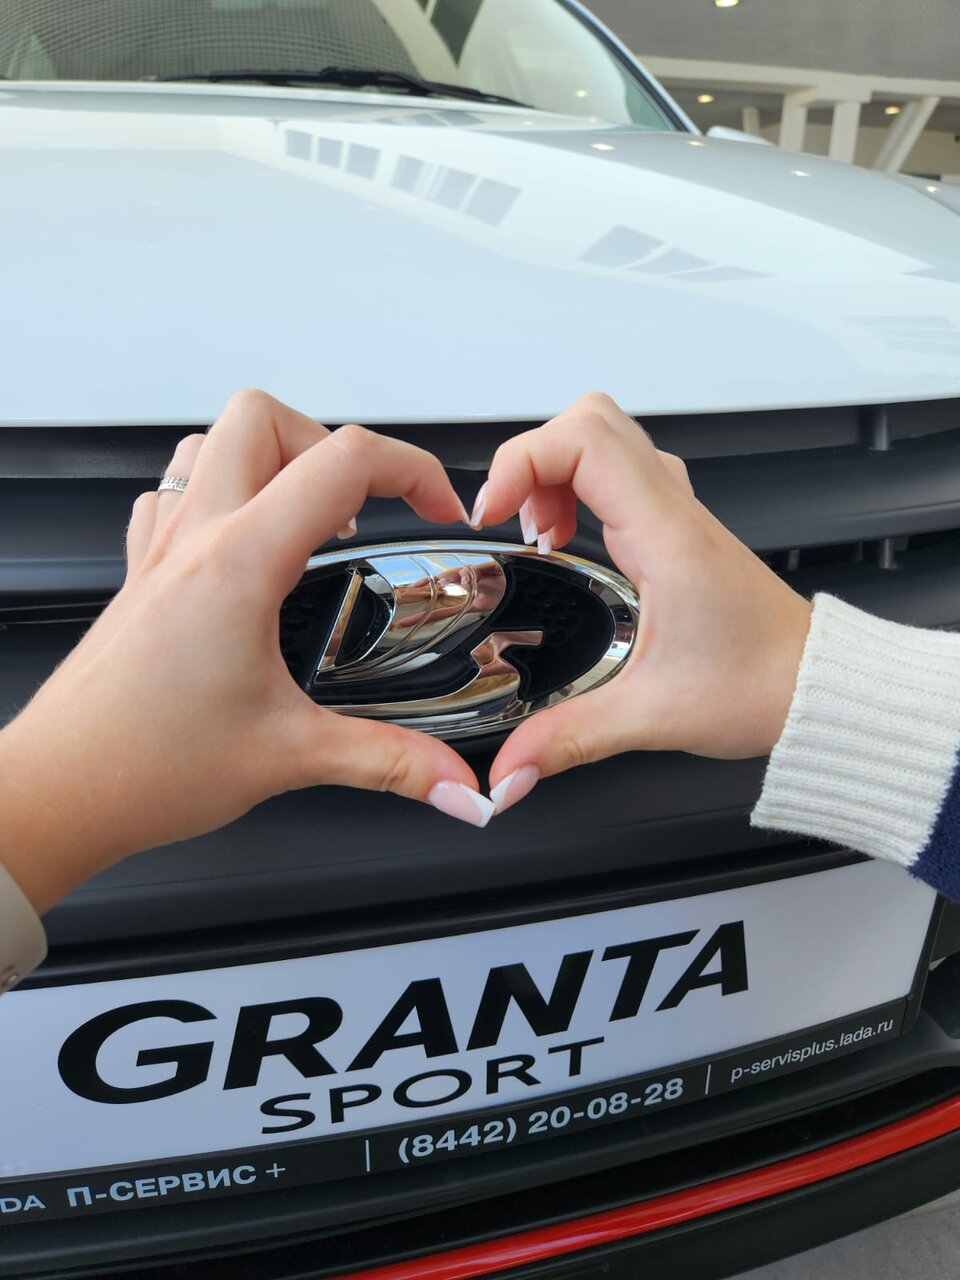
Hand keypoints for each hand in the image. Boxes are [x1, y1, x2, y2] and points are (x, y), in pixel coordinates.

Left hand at [0, 391, 490, 914]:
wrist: (58, 792)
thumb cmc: (141, 765)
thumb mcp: (291, 757)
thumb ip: (390, 764)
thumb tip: (458, 787)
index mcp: (239, 562)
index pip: (342, 461)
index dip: (412, 470)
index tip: (437, 511)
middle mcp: (194, 538)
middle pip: (265, 418)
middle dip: (332, 446)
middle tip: (364, 507)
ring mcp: (160, 551)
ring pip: (212, 444)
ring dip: (272, 461)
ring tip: (311, 518)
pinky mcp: (142, 576)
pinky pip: (175, 494)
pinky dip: (221, 498)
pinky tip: (245, 549)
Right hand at [471, 393, 812, 812]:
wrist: (818, 688)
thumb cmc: (762, 686)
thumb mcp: (650, 717)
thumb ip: (567, 741)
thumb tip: (506, 770)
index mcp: (666, 536)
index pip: (584, 442)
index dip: (522, 461)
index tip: (493, 513)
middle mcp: (673, 511)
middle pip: (591, 420)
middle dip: (533, 458)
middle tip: (511, 516)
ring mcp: (678, 515)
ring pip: (608, 440)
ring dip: (556, 471)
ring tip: (535, 530)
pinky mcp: (678, 531)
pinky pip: (622, 474)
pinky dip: (581, 489)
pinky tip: (569, 543)